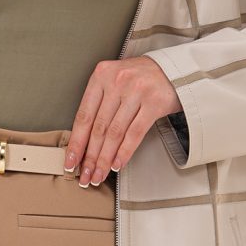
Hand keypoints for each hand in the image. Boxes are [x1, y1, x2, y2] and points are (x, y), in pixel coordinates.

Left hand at [63, 57, 182, 186]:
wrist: (174, 70)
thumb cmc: (140, 79)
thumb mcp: (114, 82)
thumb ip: (100, 104)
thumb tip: (84, 141)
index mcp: (101, 75)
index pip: (84, 115)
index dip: (76, 142)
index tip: (70, 161)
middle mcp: (117, 81)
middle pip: (99, 128)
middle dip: (90, 157)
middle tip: (86, 175)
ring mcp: (136, 91)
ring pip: (115, 133)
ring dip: (105, 159)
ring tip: (100, 174)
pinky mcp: (154, 103)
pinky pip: (135, 133)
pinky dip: (124, 152)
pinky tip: (117, 164)